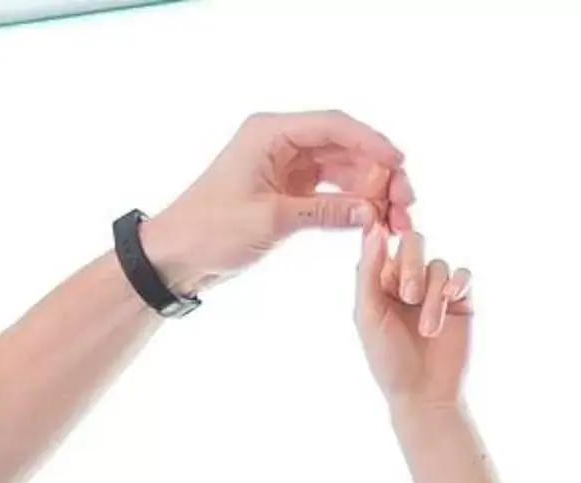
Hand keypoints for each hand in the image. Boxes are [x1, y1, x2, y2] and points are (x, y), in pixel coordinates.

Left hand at [141, 111, 415, 299]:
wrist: (174, 258)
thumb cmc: (210, 231)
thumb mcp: (271, 221)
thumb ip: (325, 213)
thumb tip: (372, 213)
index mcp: (270, 133)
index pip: (333, 125)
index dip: (372, 143)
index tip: (400, 165)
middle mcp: (280, 143)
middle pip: (344, 148)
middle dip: (378, 173)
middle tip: (405, 202)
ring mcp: (284, 168)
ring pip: (341, 172)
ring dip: (370, 192)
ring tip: (396, 217)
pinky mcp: (286, 193)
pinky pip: (328, 193)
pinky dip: (351, 206)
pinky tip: (373, 221)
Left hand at [355, 221, 472, 407]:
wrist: (423, 394)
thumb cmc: (389, 360)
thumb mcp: (368, 315)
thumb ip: (368, 272)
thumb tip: (373, 229)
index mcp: (380, 282)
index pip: (384, 244)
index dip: (388, 237)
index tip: (385, 235)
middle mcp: (408, 280)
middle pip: (414, 244)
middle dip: (412, 266)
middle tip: (409, 296)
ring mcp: (435, 289)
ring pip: (439, 265)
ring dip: (433, 295)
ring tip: (428, 330)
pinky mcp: (460, 300)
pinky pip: (463, 275)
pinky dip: (457, 284)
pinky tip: (453, 300)